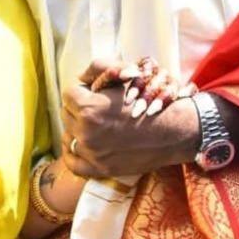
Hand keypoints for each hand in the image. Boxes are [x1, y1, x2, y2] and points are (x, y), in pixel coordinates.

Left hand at [63, 60, 199, 179]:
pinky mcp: (99, 169)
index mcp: (90, 108)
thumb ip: (97, 69)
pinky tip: (81, 145)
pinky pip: (71, 162)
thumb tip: (80, 78)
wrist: (172, 131)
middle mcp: (86, 132)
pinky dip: (73, 153)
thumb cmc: (149, 100)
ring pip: (68, 136)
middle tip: (96, 108)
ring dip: (76, 128)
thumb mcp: (123, 76)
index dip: (82, 91)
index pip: (69, 94)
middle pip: (66, 114)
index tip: (93, 93)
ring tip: (93, 125)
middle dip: (78, 108)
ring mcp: (92, 153)